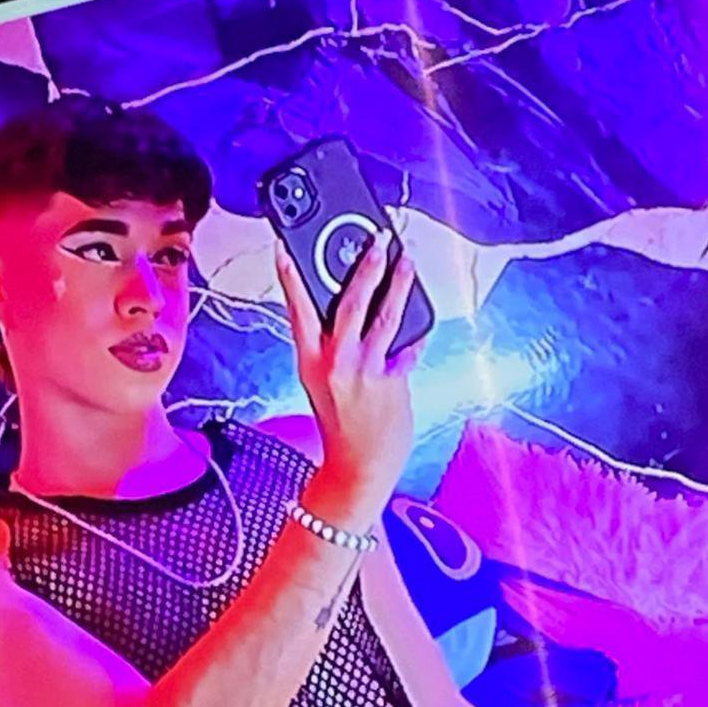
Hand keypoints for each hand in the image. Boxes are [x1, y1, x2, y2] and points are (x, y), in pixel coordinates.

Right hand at [275, 230, 425, 525]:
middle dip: (366, 265)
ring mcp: (365, 371)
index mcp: (309, 361)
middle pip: (350, 302)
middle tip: (378, 238)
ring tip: (407, 260)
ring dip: (399, 283)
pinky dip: (418, 329)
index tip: (284, 249)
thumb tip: (354, 309)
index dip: (289, 279)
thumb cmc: (341, 425)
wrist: (359, 468)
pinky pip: (409, 346)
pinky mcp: (392, 382)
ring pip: (385, 315)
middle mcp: (335, 363)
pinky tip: (423, 313)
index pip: (296, 311)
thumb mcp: (321, 383)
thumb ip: (332, 348)